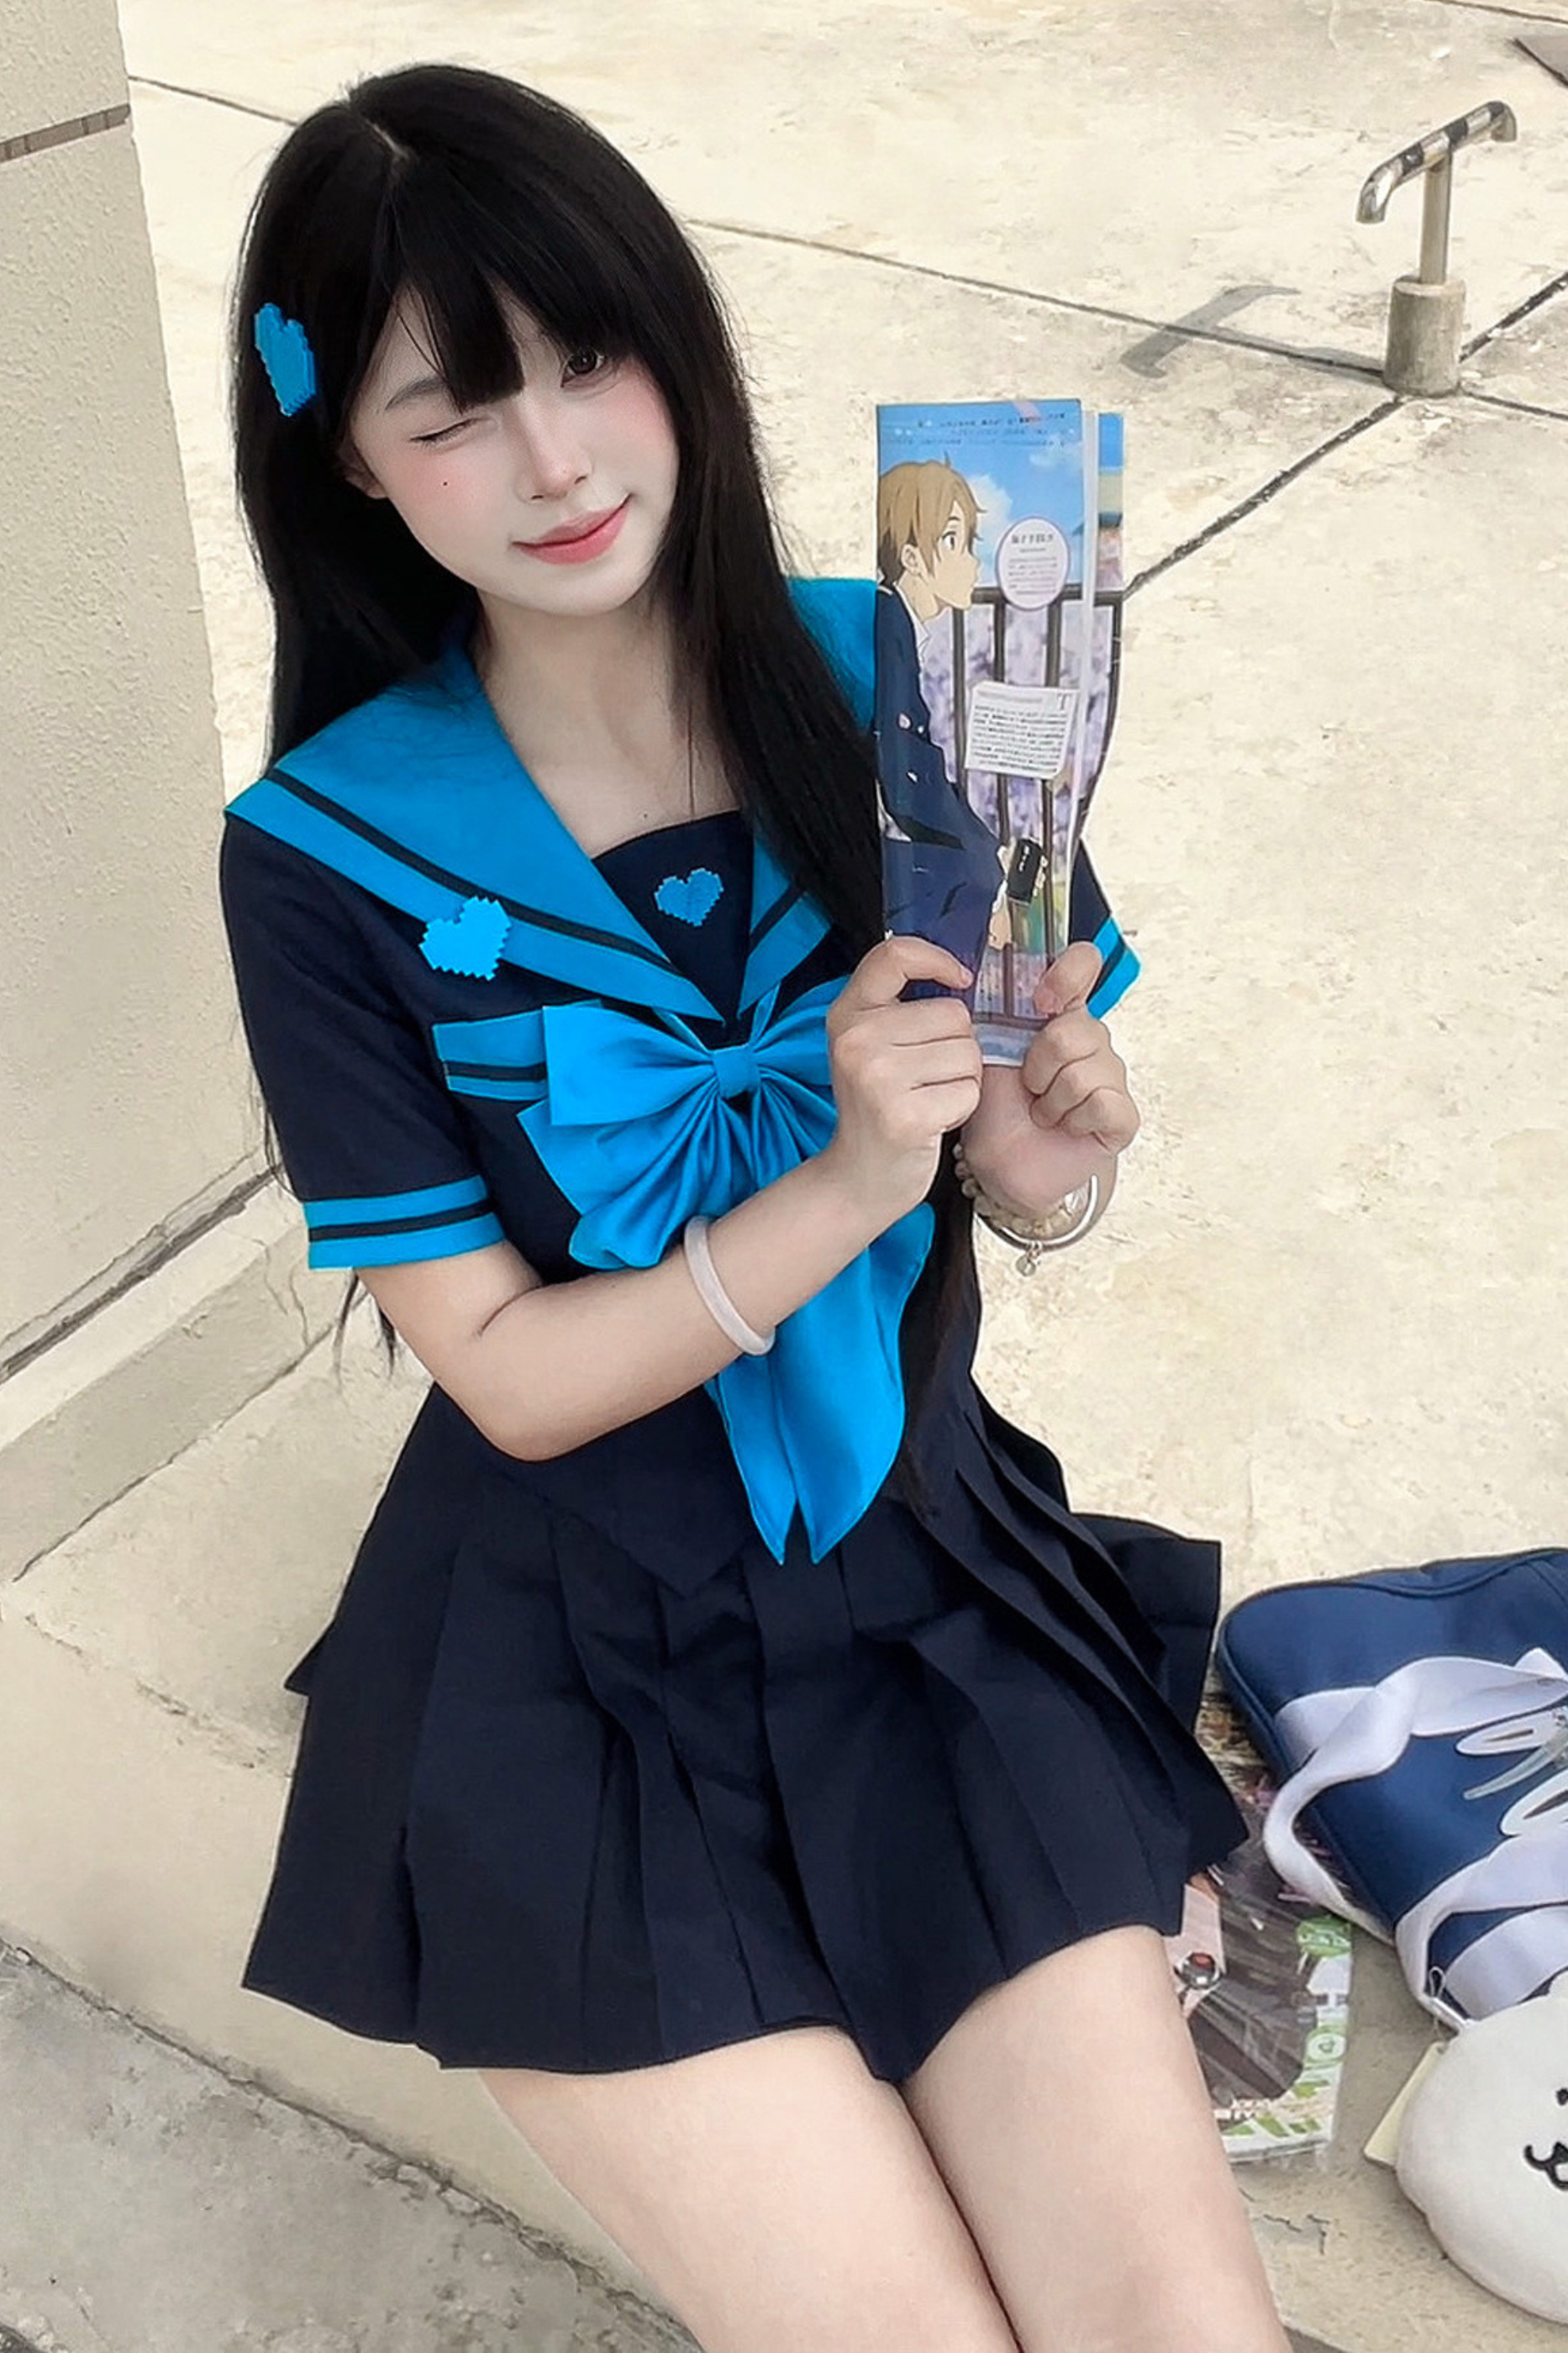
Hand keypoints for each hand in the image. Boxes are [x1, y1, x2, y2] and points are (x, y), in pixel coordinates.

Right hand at [817, 934, 982, 1228]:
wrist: (858, 1177)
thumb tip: (962, 973)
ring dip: (963, 1079)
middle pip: (953, 1014)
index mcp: (847, 1014)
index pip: (894, 954)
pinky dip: (962, 1108)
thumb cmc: (879, 1105)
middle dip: (957, 1045)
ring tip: (930, 1097)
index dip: (937, 958)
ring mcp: (877, 1078)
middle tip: (927, 1076)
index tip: (958, 979)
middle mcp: (856, 1040)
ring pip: (968, 1053)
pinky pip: (969, 1091)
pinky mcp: (905, 1115)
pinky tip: (933, 1119)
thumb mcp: (872, 1046)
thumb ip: (902, 1007)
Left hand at [958, 942, 1139, 1220]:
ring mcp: (1111, 1077)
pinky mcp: (1121, 1115)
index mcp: (1059, 1016)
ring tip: (1041, 1111)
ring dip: (1050, 1098)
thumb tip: (999, 966)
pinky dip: (1072, 1120)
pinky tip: (1064, 1127)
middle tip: (1028, 1087)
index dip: (1065, 973)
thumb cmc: (997, 1110)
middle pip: (1076, 1028)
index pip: (1083, 964)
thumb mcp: (988, 1053)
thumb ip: (1001, 1012)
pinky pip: (1101, 1102)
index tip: (1040, 1000)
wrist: (1003, 1167)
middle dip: (1039, 1064)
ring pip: (1084, 1070)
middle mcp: (1091, 1040)